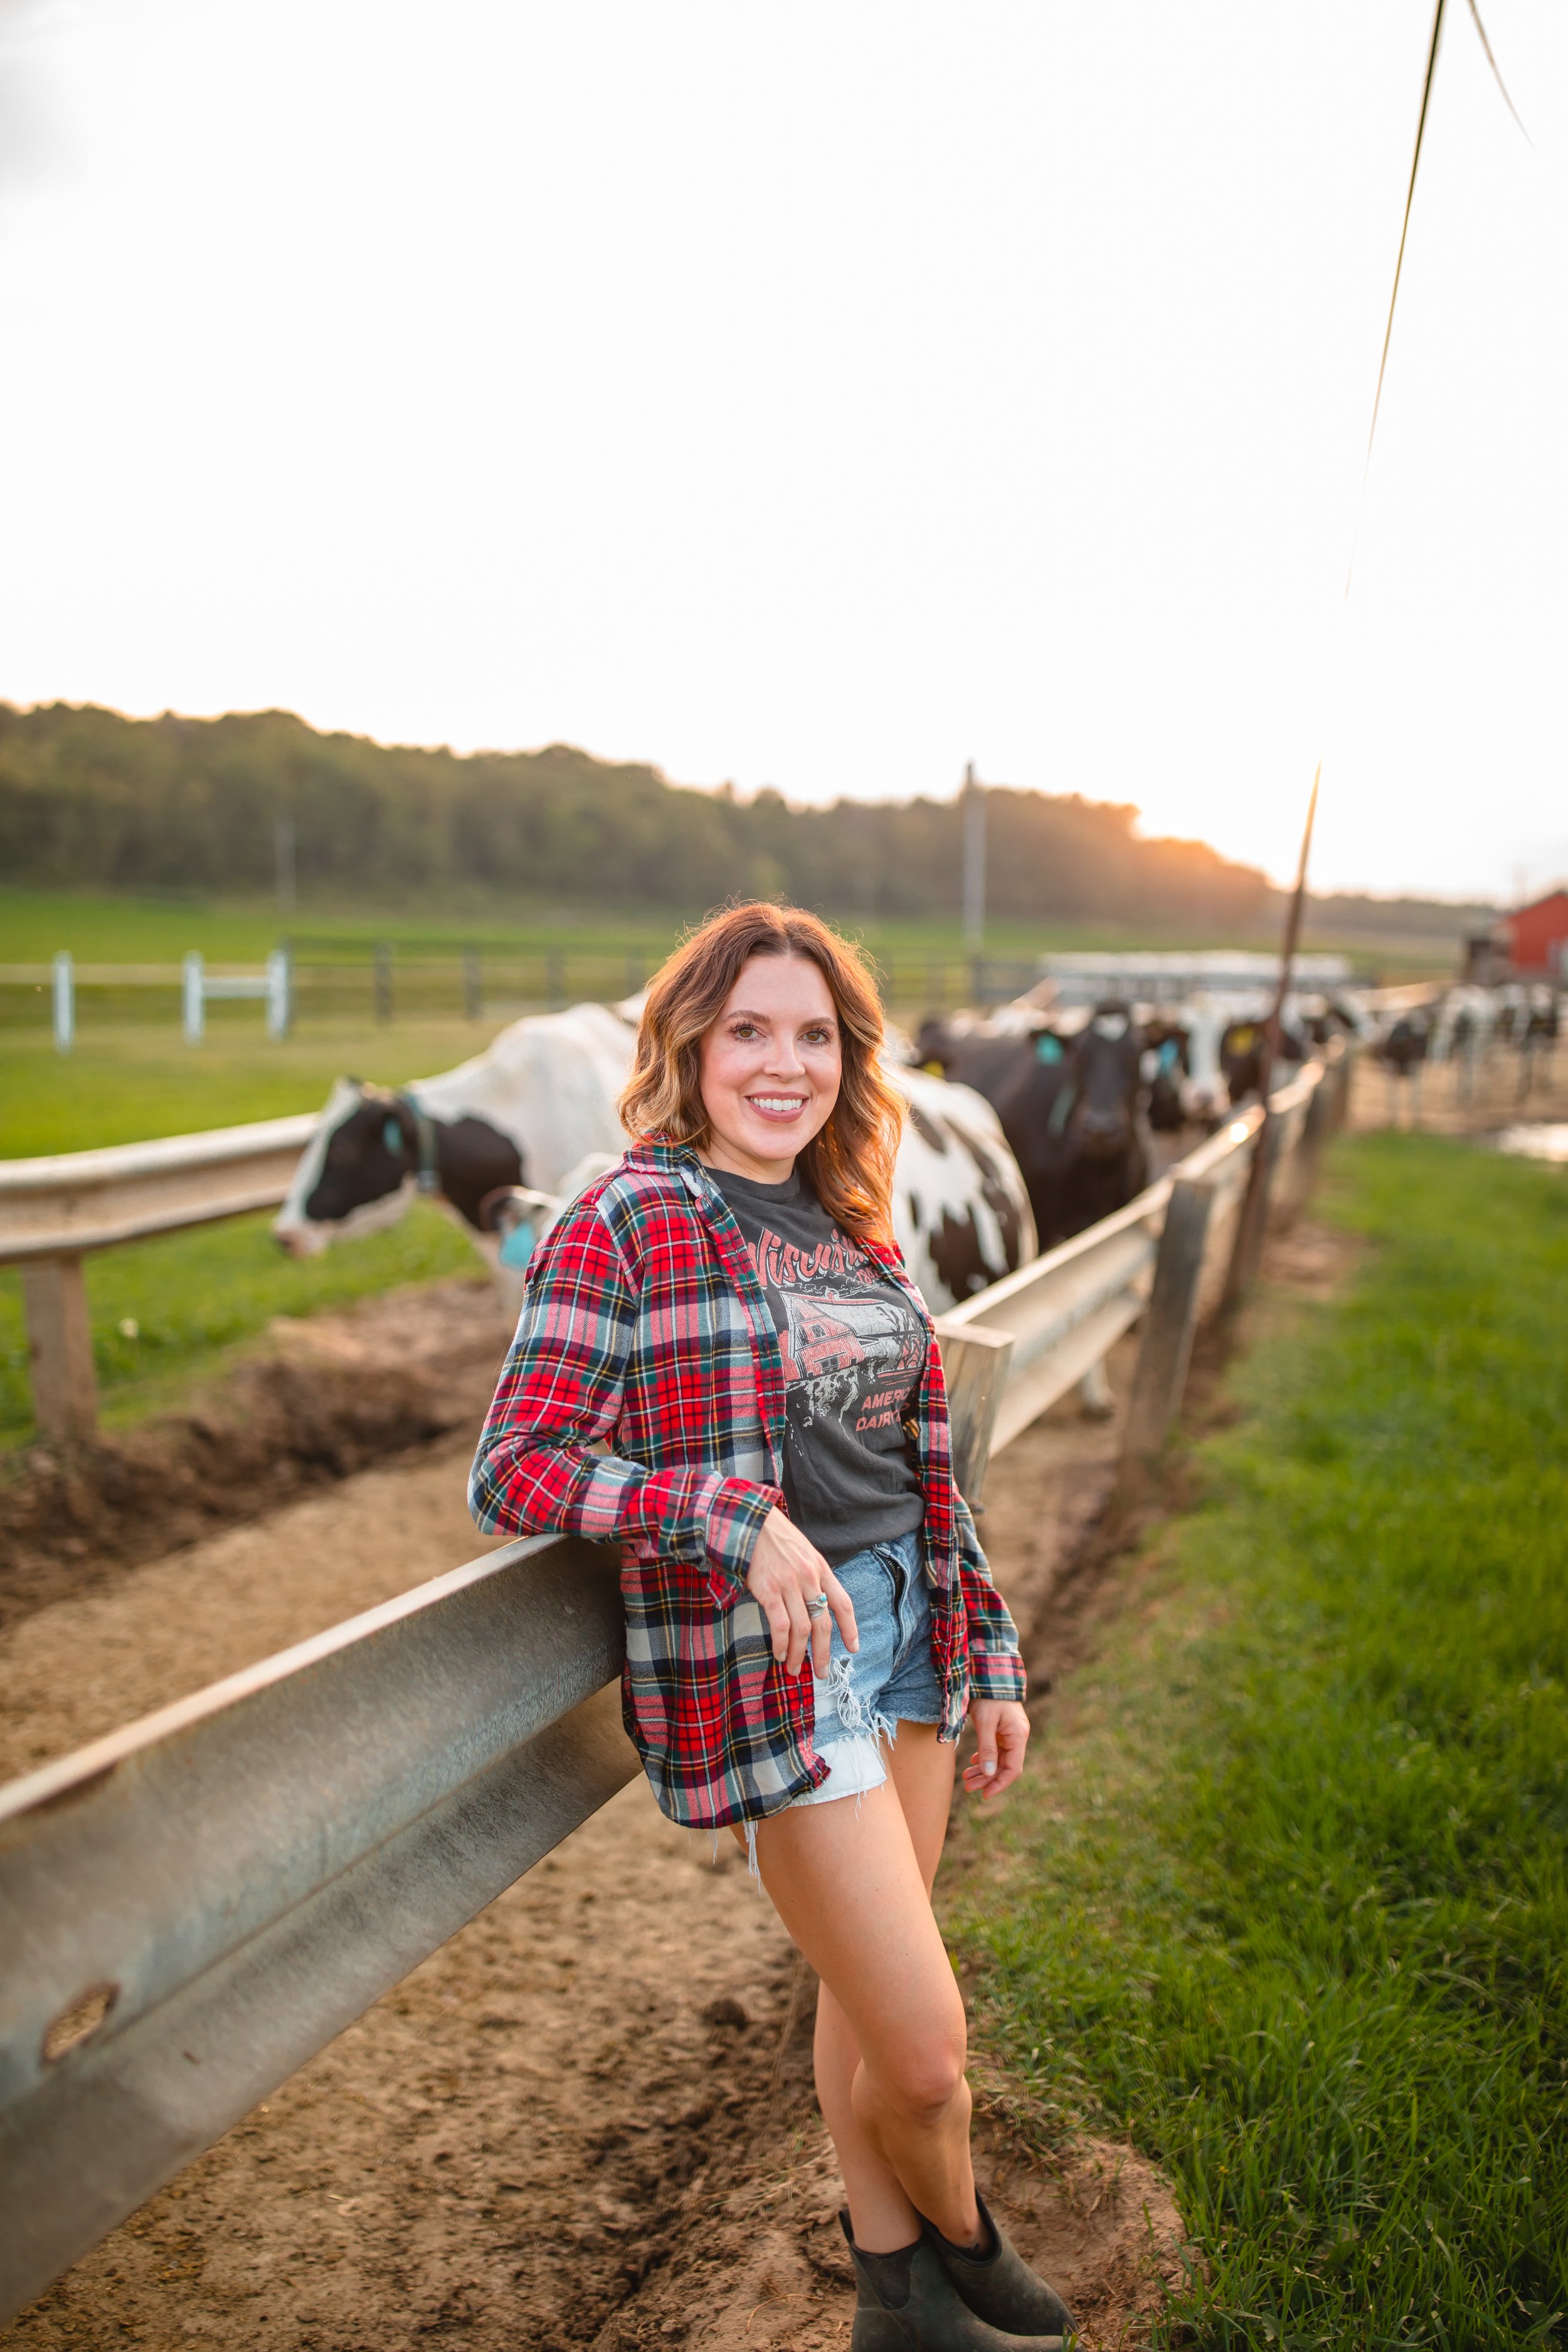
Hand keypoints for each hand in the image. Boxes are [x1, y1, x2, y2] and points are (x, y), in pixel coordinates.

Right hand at [745, 1509, 858, 1677]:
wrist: (748, 1521)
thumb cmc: (774, 1537)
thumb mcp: (803, 1551)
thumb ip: (812, 1576)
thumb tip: (817, 1604)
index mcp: (821, 1568)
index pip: (843, 1603)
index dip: (850, 1628)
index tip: (853, 1647)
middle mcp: (809, 1578)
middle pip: (823, 1624)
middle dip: (823, 1653)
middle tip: (821, 1672)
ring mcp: (789, 1584)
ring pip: (802, 1629)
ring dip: (799, 1654)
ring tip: (793, 1669)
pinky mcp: (768, 1590)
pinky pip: (780, 1625)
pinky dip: (781, 1644)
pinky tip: (778, 1654)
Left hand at [961, 1698, 1029, 1801]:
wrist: (990, 1674)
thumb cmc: (988, 1697)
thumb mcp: (985, 1723)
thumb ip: (987, 1748)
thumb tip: (988, 1774)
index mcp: (1018, 1736)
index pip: (1013, 1769)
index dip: (999, 1784)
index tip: (984, 1795)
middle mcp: (1017, 1737)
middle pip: (1004, 1766)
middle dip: (986, 1779)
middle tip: (967, 1787)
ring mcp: (1011, 1734)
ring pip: (998, 1759)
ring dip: (983, 1770)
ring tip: (966, 1778)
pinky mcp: (1003, 1730)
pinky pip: (996, 1750)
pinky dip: (984, 1758)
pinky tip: (973, 1764)